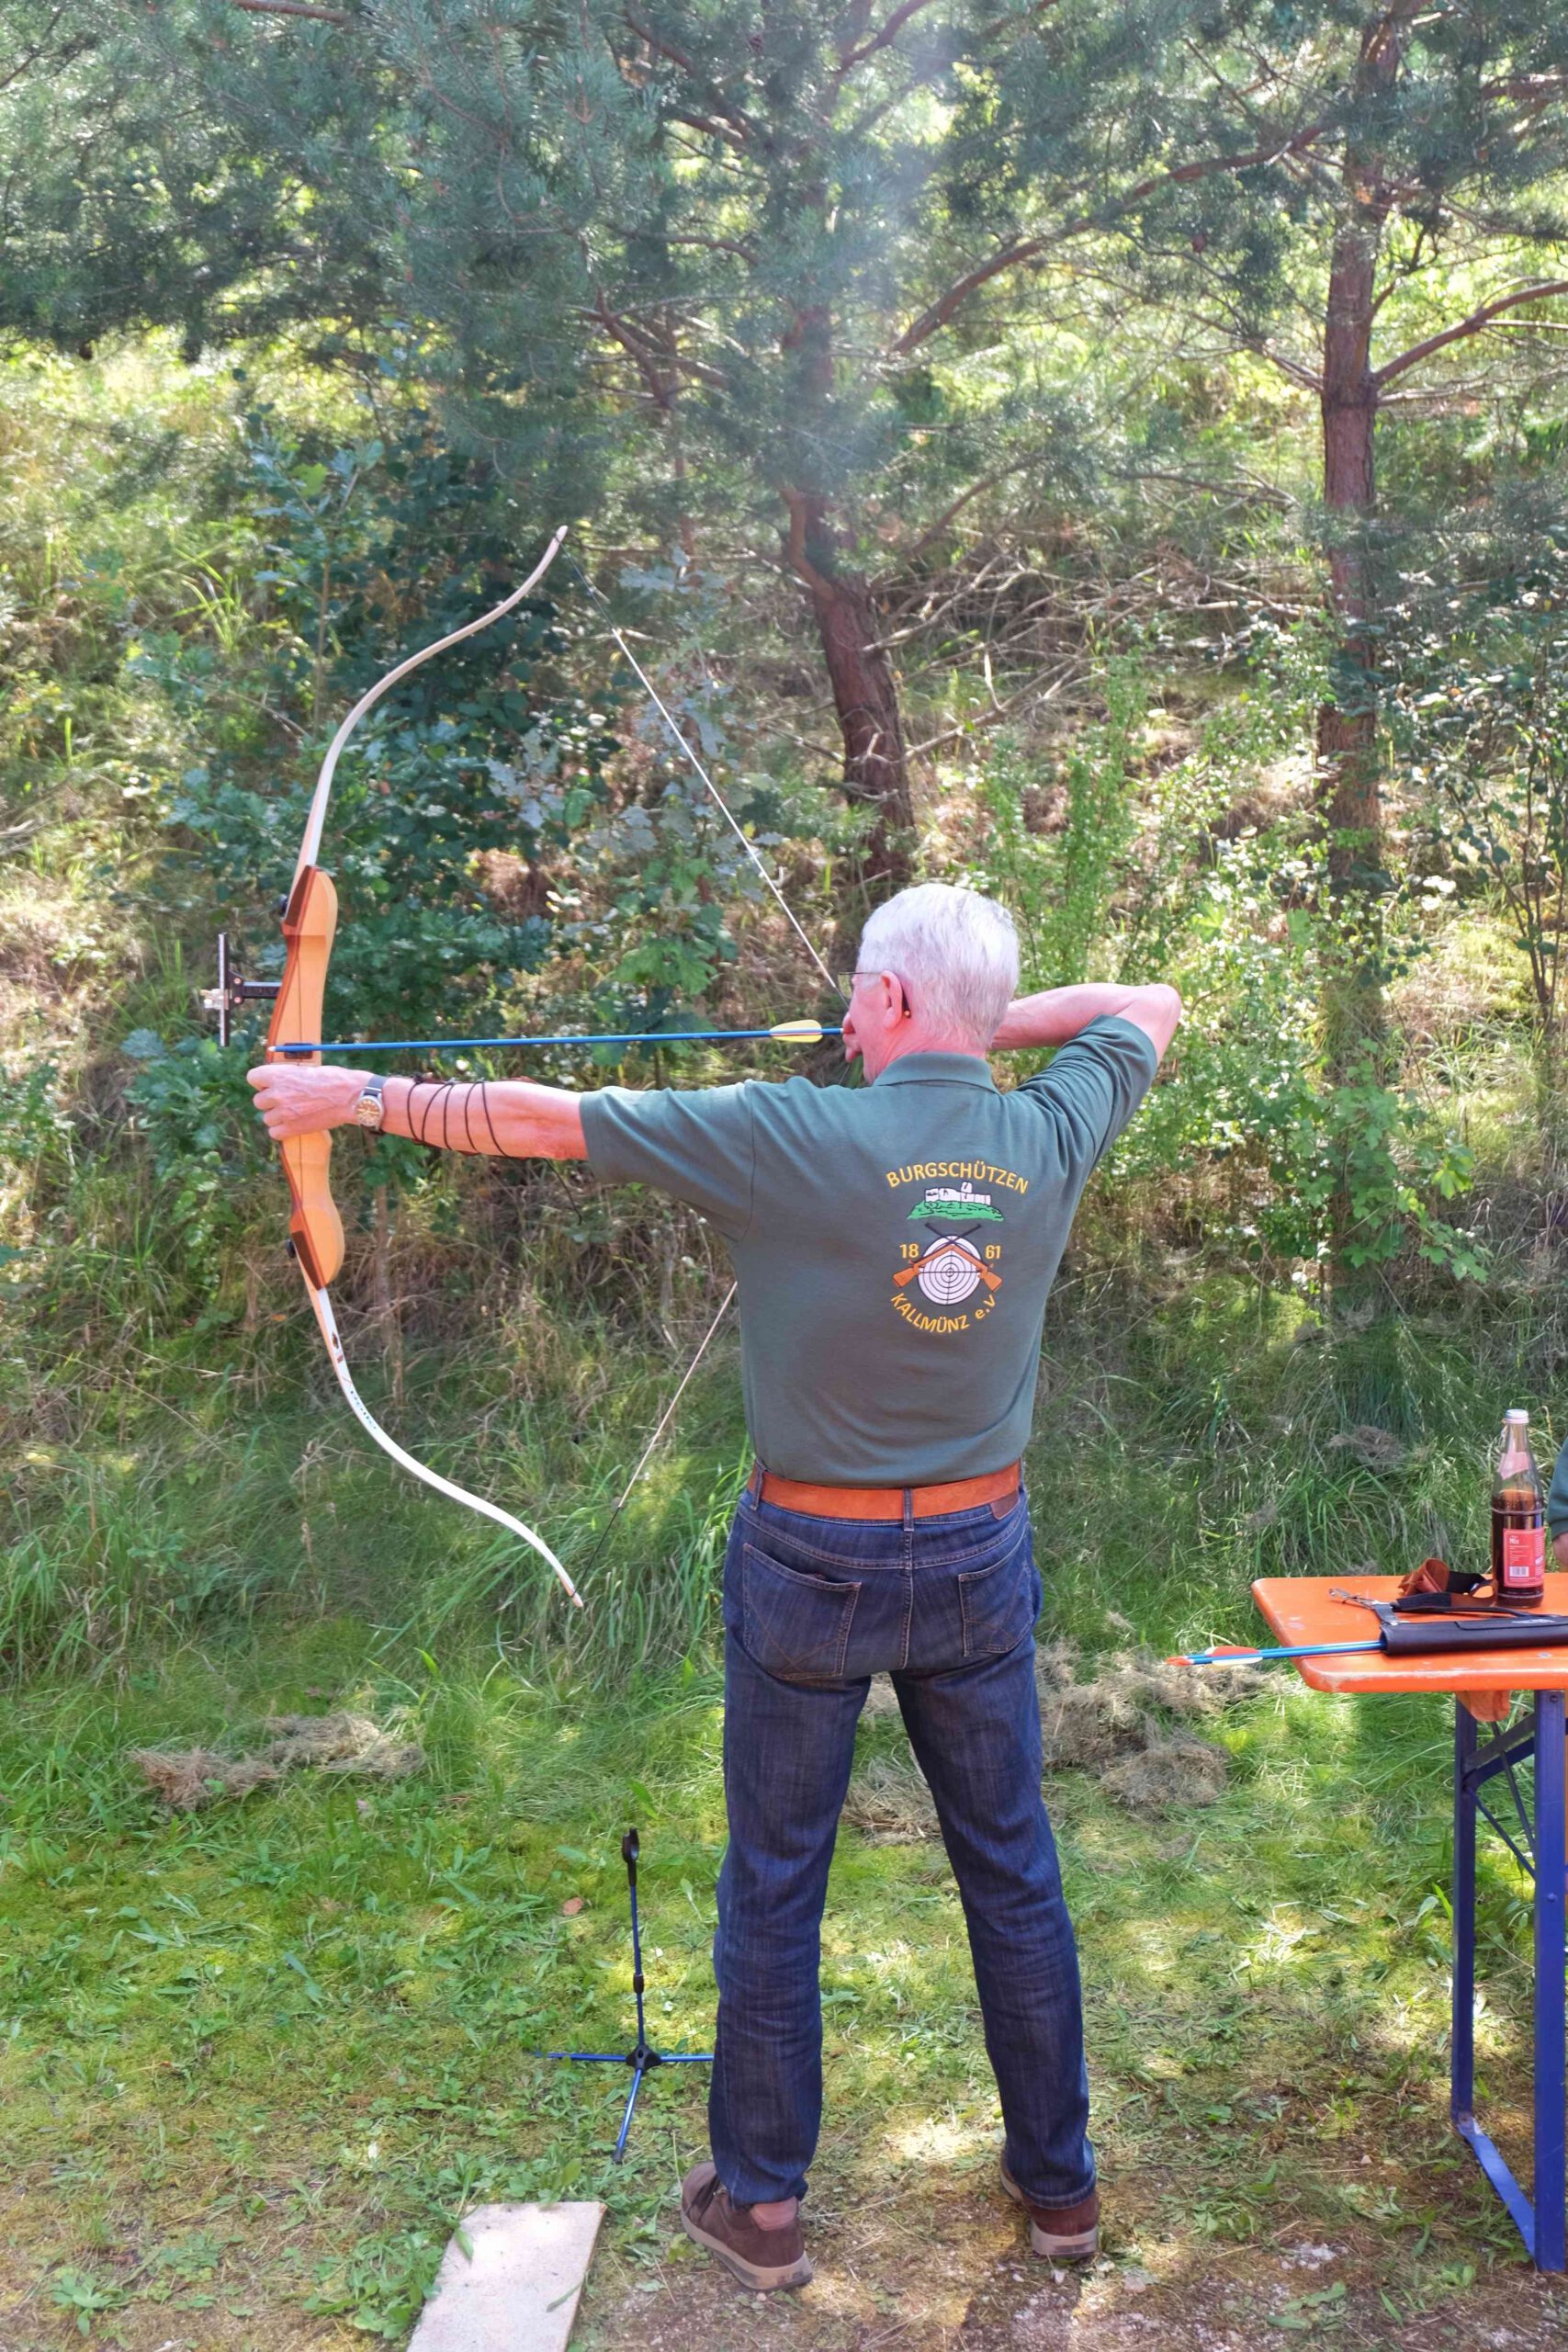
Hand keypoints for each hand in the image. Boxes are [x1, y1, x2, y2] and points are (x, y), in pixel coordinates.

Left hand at [248, 1062, 369, 1140]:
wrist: (350, 1097)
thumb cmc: (333, 1079)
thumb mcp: (307, 1070)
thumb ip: (288, 1077)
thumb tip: (277, 1082)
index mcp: (279, 1075)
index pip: (252, 1078)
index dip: (261, 1081)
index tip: (271, 1084)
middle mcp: (277, 1093)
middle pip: (258, 1101)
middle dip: (270, 1101)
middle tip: (286, 1100)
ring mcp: (284, 1112)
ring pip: (267, 1118)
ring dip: (277, 1116)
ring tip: (293, 1112)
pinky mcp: (292, 1128)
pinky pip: (274, 1133)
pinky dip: (281, 1130)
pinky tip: (293, 1124)